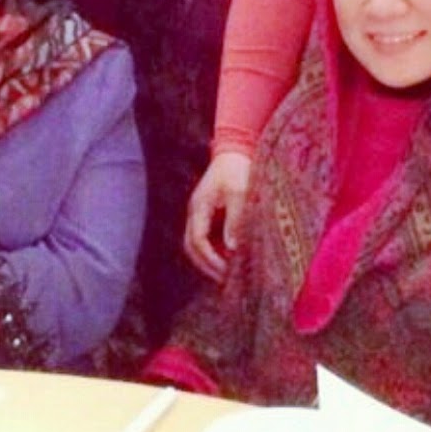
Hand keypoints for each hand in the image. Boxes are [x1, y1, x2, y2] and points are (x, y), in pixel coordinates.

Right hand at [183, 151, 252, 280]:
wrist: (236, 151)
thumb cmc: (238, 170)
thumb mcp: (239, 193)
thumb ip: (235, 219)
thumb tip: (232, 247)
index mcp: (199, 207)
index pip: (197, 240)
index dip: (210, 259)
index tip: (227, 271)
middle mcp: (195, 213)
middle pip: (191, 247)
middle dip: (207, 265)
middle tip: (227, 280)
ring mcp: (200, 214)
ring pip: (196, 245)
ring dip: (210, 261)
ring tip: (229, 274)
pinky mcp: (209, 215)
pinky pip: (206, 239)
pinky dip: (215, 252)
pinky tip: (231, 260)